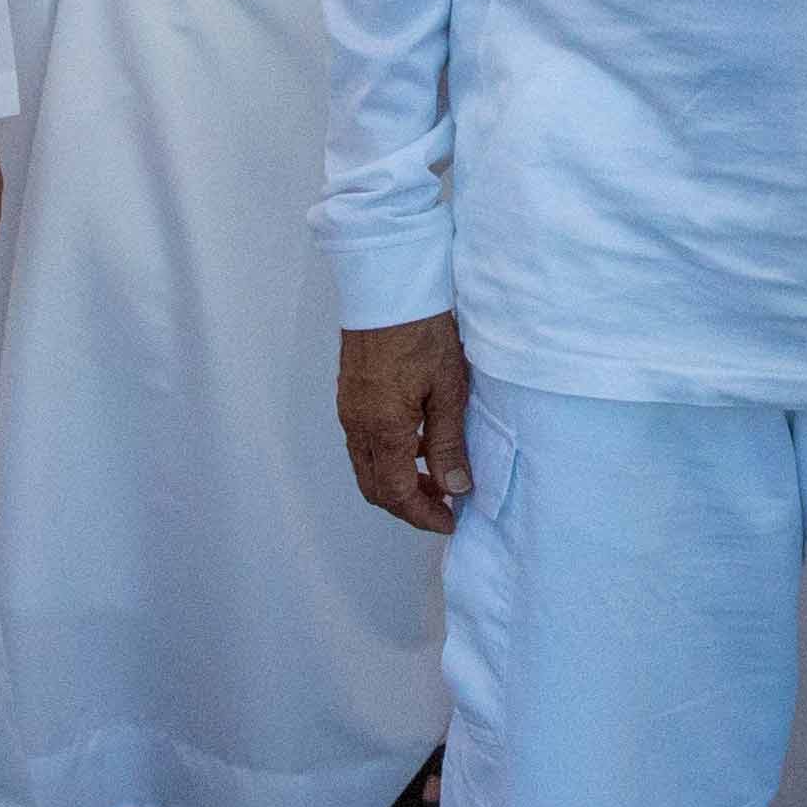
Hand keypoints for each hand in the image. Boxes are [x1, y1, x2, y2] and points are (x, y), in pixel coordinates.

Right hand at [337, 314, 473, 533]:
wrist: (389, 287)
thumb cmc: (421, 331)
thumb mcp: (448, 391)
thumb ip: (449, 444)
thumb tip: (456, 487)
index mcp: (383, 428)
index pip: (397, 493)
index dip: (423, 514)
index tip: (449, 520)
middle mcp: (358, 425)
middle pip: (375, 487)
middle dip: (408, 504)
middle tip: (443, 505)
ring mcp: (350, 410)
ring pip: (368, 466)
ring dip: (397, 481)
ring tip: (435, 475)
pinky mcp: (351, 396)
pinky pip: (364, 442)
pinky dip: (388, 456)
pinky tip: (417, 442)